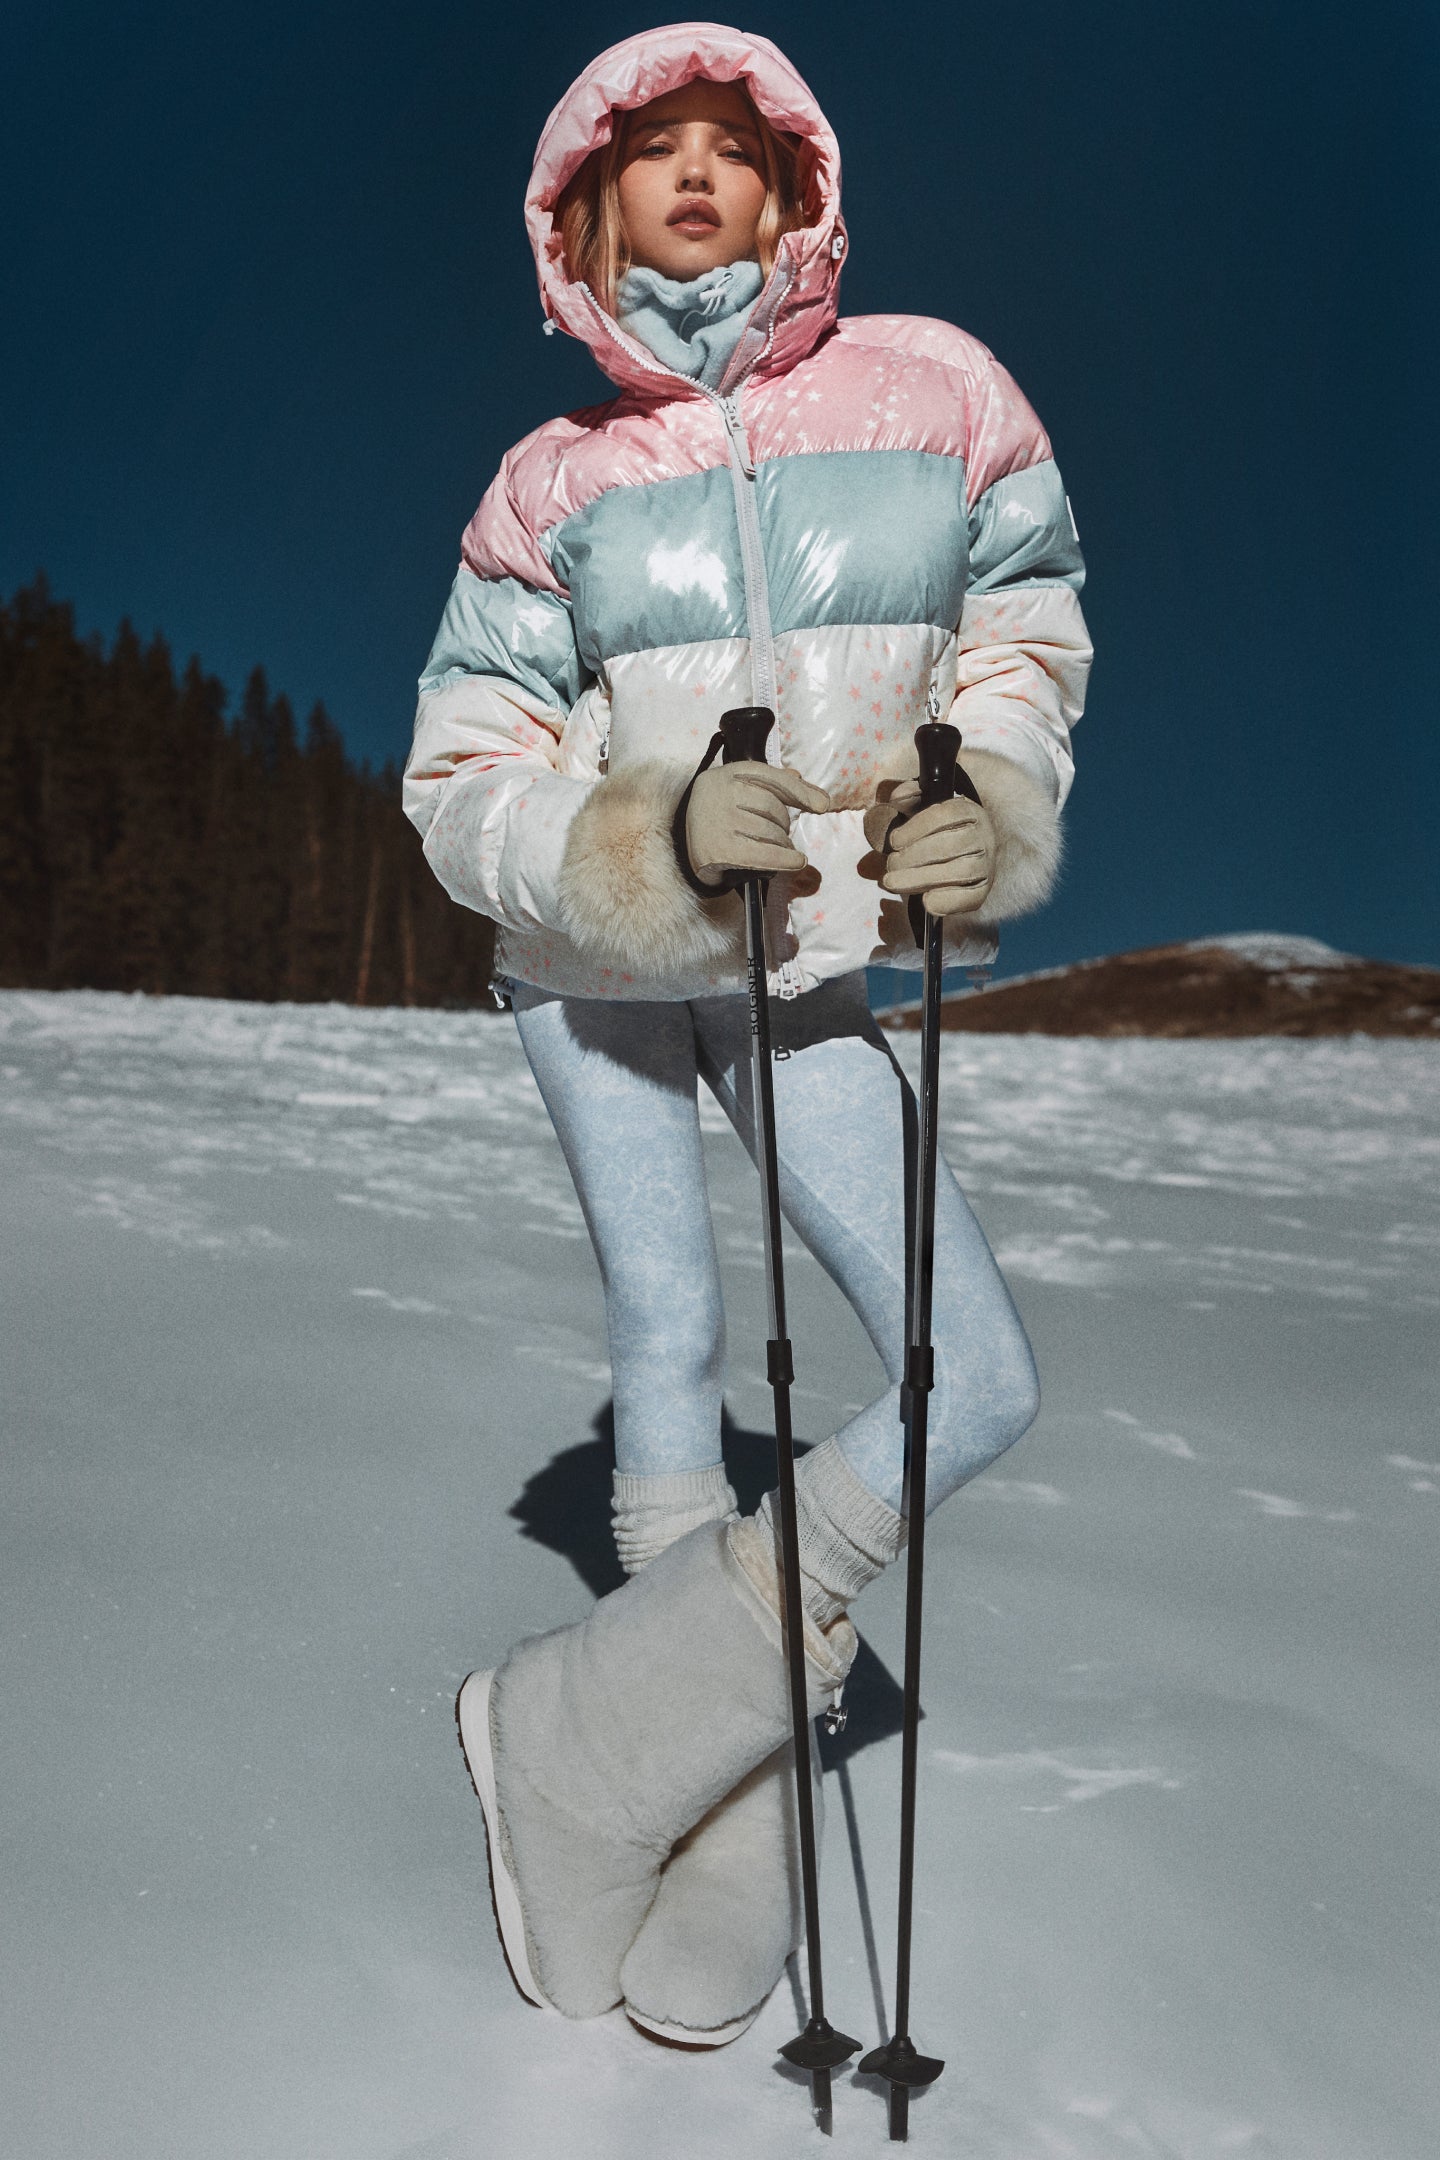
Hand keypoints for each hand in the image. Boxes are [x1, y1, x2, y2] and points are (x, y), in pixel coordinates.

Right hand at [686, 761, 829, 885]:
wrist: (680, 850)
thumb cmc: (717, 819)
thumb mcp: (736, 793)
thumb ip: (768, 784)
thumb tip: (799, 779)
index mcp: (725, 773)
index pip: (771, 777)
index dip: (801, 791)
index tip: (823, 804)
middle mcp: (719, 793)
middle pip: (772, 806)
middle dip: (785, 823)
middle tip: (782, 833)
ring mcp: (718, 821)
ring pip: (770, 831)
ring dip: (783, 843)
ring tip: (779, 848)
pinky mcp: (718, 849)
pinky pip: (765, 854)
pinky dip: (786, 859)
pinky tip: (796, 861)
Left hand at [865, 780, 995, 917]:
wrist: (961, 855)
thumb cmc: (936, 830)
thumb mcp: (923, 808)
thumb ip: (910, 797)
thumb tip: (897, 797)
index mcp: (969, 811)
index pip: (947, 814)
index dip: (918, 827)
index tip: (894, 841)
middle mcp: (983, 836)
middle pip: (953, 845)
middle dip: (915, 856)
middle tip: (890, 864)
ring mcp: (986, 864)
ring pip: (961, 870)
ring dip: (923, 878)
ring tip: (893, 882)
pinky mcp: (983, 889)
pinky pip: (972, 897)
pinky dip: (949, 901)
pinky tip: (926, 902)